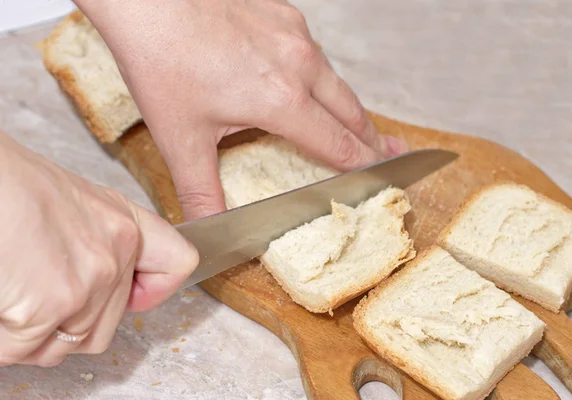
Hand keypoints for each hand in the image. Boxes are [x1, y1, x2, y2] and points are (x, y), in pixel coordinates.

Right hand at [0, 132, 197, 366]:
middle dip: (70, 324)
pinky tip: (2, 303)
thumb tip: (103, 282)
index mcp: (124, 227)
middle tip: (39, 298)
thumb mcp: (80, 204)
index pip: (177, 264)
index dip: (154, 288)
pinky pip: (22, 350)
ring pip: (65, 346)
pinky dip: (5, 339)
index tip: (135, 296)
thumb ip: (102, 244)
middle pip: (103, 328)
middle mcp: (112, 259)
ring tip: (15, 298)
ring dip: (36, 337)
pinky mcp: (43, 309)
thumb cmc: (15, 187)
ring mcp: (82, 287)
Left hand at [75, 0, 406, 219]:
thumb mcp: (180, 138)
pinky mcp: (283, 14)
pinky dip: (323, 77)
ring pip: (337, 81)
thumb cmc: (162, 58)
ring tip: (357, 126)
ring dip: (350, 108)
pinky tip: (314, 84)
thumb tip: (207, 227)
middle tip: (388, 154)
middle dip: (372, 139)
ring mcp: (294, 34)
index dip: (364, 165)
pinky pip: (315, 53)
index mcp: (282, 100)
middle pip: (352, 112)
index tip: (380, 177)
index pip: (339, 144)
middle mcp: (299, 64)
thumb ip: (200, 190)